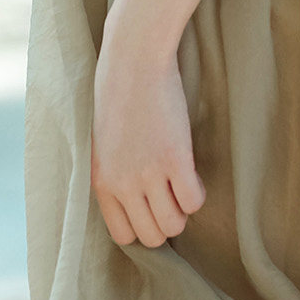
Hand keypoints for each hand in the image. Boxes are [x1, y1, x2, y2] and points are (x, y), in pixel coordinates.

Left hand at [90, 14, 205, 248]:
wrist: (133, 62)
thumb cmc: (119, 99)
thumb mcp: (103, 147)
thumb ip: (115, 179)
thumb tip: (139, 208)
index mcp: (102, 183)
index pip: (124, 236)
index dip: (142, 226)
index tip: (150, 209)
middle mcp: (123, 184)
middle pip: (153, 236)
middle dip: (165, 221)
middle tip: (169, 195)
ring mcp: (149, 174)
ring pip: (175, 225)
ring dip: (182, 210)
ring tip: (180, 184)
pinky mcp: (175, 159)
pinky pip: (194, 201)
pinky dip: (198, 193)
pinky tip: (191, 173)